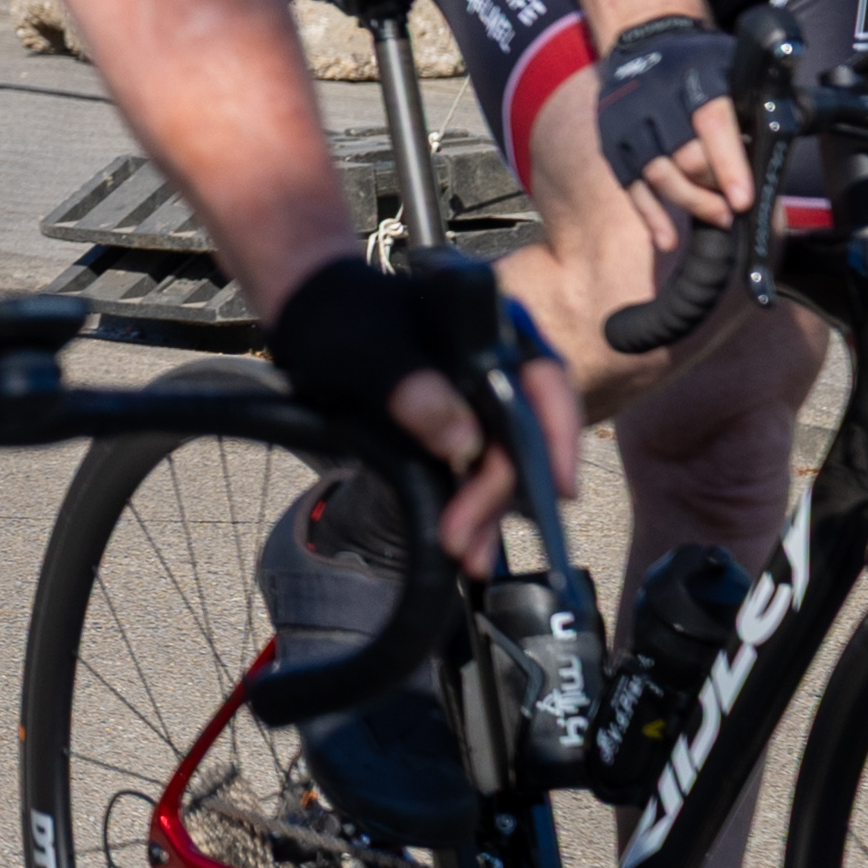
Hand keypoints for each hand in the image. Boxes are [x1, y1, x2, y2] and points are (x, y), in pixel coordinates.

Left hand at [266, 253, 562, 567]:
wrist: (310, 310)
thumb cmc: (337, 311)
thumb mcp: (365, 347)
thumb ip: (410, 386)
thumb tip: (462, 443)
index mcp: (493, 329)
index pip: (545, 383)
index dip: (557, 437)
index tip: (557, 490)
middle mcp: (499, 365)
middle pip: (524, 435)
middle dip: (502, 494)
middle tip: (468, 542)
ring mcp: (480, 399)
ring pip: (501, 460)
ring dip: (487, 510)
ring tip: (466, 557)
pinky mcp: (456, 426)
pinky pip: (474, 468)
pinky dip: (469, 503)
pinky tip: (462, 539)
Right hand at [595, 19, 760, 246]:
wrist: (644, 38)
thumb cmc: (702, 62)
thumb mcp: (734, 66)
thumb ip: (759, 100)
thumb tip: (788, 141)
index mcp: (695, 76)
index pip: (710, 123)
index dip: (728, 164)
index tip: (743, 200)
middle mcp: (655, 97)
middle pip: (682, 156)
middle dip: (711, 188)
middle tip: (733, 207)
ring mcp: (627, 120)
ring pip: (655, 174)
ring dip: (688, 203)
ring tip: (717, 217)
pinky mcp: (612, 141)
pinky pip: (629, 186)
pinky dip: (649, 215)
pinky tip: (667, 238)